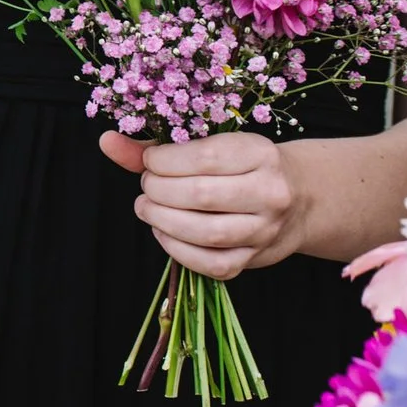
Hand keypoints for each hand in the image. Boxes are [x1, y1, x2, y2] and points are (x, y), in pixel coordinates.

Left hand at [101, 129, 308, 279]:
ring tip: (147, 208)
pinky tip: (163, 233)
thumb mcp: (212, 144)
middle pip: (200, 195)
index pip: (203, 158)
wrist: (299, 197)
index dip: (163, 161)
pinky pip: (213, 264)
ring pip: (206, 232)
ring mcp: (266, 229)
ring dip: (163, 220)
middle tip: (147, 186)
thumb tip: (106, 142)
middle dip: (158, 191)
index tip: (148, 161)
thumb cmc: (242, 164)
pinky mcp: (257, 257)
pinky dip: (179, 251)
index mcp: (260, 153)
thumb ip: (158, 145)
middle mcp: (270, 192)